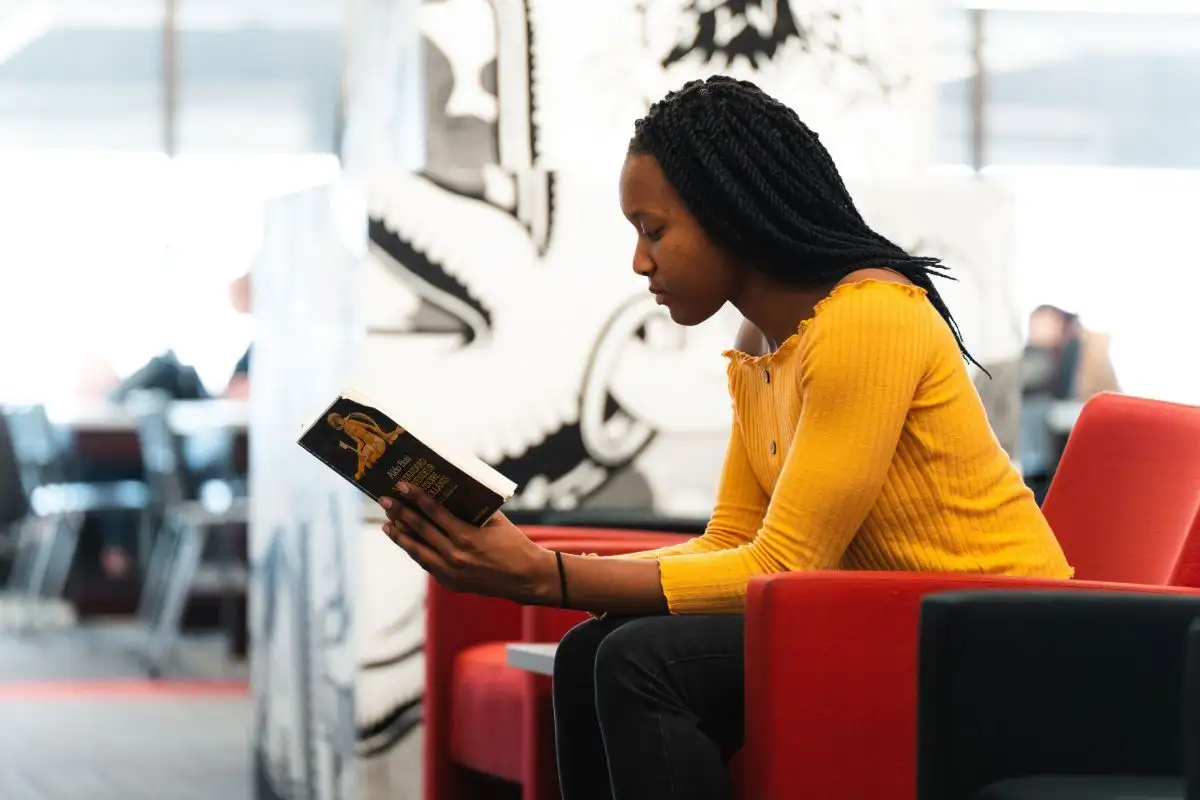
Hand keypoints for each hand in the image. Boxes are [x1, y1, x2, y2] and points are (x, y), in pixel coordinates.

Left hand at [380, 482, 559, 604]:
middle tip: (385, 500)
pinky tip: (406, 541)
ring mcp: (450, 572)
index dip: (416, 497)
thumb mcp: (495, 520)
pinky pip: (426, 564)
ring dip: (400, 535)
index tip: (402, 486)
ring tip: (386, 524)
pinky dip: (414, 551)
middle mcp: (454, 555)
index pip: (434, 512)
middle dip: (400, 513)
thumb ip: (472, 508)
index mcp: (466, 536)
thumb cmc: (513, 543)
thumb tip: (452, 491)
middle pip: (420, 530)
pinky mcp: (450, 582)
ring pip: (417, 550)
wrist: (525, 577)